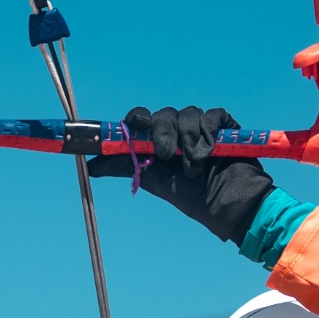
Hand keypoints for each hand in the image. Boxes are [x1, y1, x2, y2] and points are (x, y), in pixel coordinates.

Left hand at [121, 105, 273, 245]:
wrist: (227, 204)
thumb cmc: (191, 196)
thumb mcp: (152, 180)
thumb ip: (124, 166)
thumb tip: (90, 166)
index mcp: (158, 142)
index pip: (141, 120)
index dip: (137, 120)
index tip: (136, 126)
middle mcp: (177, 132)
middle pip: (162, 115)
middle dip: (163, 133)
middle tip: (167, 155)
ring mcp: (200, 127)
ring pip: (186, 113)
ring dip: (188, 140)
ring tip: (195, 166)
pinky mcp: (222, 126)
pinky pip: (211, 115)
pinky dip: (208, 132)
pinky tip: (211, 151)